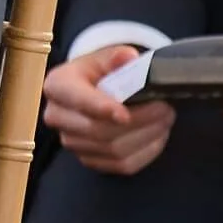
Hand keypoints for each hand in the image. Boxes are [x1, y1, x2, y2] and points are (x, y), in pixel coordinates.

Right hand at [42, 46, 177, 174]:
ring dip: (146, 136)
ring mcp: (71, 142)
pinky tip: (157, 136)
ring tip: (165, 120)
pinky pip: (122, 165)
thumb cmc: (97, 74)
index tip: (123, 115)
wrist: (92, 93)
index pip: (77, 100)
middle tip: (165, 108)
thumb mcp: (103, 59)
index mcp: (58, 86)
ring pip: (114, 150)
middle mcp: (57, 117)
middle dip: (138, 121)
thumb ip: (115, 57)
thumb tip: (127, 57)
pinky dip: (146, 153)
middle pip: (98, 130)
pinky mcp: (88, 160)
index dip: (100, 108)